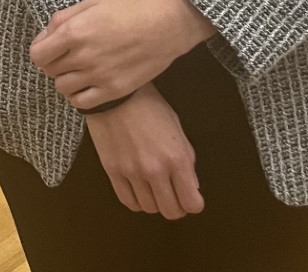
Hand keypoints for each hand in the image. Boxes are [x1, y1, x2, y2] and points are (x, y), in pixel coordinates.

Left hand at [29, 0, 215, 109]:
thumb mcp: (92, 3)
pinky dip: (79, 95)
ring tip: (79, 69)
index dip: (41, 50)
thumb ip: (63, 18)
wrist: (166, 25)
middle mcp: (83, 56)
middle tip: (67, 55)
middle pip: (50, 71)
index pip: (38, 54)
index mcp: (74, 32)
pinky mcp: (114, 90)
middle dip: (54, 62)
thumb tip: (44, 36)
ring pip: (63, 88)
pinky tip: (87, 84)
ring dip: (66, 79)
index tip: (49, 47)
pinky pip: (82, 102)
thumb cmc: (130, 9)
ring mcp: (98, 76)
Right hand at [83, 83, 203, 218]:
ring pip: (149, 209)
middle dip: (176, 207)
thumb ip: (186, 159)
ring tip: (154, 189)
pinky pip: (128, 201)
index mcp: (176, 158)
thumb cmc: (149, 106)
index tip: (191, 197)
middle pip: (171, 212)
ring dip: (155, 202)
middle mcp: (155, 170)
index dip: (194, 203)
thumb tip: (191, 185)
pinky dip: (136, 200)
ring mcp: (132, 172)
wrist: (117, 94)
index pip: (192, 203)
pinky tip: (138, 189)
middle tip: (174, 197)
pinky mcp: (113, 171)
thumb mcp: (177, 129)